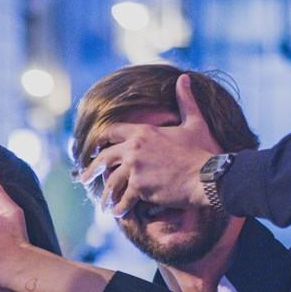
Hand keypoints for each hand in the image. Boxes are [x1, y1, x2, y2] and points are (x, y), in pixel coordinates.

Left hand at [79, 74, 220, 217]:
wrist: (207, 176)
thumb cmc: (201, 150)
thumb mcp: (194, 122)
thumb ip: (186, 100)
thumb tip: (184, 78)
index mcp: (143, 132)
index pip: (113, 132)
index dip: (102, 140)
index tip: (95, 148)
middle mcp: (134, 149)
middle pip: (104, 158)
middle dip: (92, 169)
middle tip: (84, 177)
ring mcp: (135, 169)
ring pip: (112, 182)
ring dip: (106, 194)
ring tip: (103, 203)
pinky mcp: (140, 188)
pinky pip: (124, 199)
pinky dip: (121, 207)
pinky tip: (118, 213)